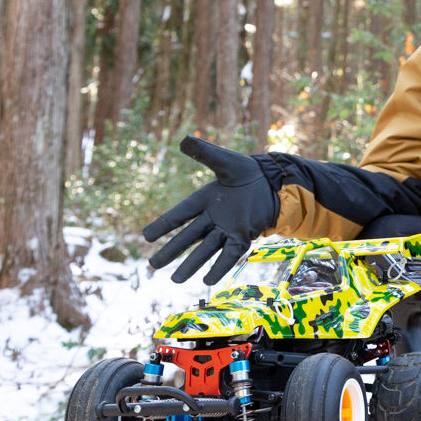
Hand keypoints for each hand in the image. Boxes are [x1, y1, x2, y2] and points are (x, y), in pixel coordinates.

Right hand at [143, 136, 278, 283]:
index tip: (146, 236)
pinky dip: (219, 267)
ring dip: (191, 264)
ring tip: (176, 280)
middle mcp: (213, 216)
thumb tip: (183, 140)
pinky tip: (208, 280)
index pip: (180, 213)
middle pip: (188, 236)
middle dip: (171, 251)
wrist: (275, 183)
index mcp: (205, 199)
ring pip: (205, 250)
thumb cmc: (248, 172)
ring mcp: (228, 228)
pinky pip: (229, 254)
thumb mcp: (225, 161)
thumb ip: (205, 153)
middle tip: (153, 265)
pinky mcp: (243, 236)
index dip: (164, 224)